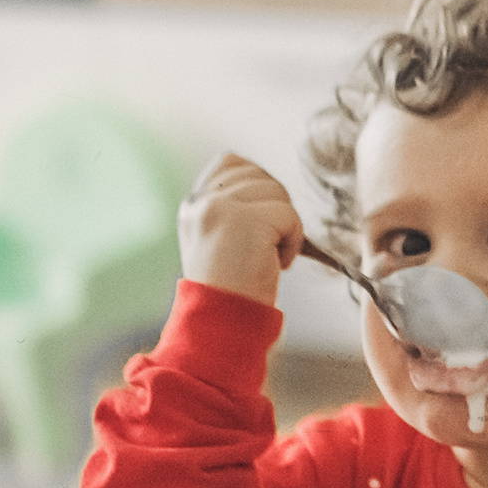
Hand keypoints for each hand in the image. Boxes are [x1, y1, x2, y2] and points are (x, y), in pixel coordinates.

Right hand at [178, 152, 301, 306]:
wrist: (220, 325)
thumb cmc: (231, 291)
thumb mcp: (219, 241)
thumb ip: (234, 210)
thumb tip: (270, 189)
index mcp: (193, 205)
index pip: (232, 163)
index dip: (258, 186)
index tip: (261, 223)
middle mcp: (201, 202)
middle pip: (260, 176)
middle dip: (275, 208)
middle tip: (266, 245)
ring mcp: (220, 209)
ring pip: (278, 193)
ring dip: (285, 226)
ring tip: (269, 256)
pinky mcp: (245, 222)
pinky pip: (290, 215)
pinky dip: (294, 241)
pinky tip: (277, 264)